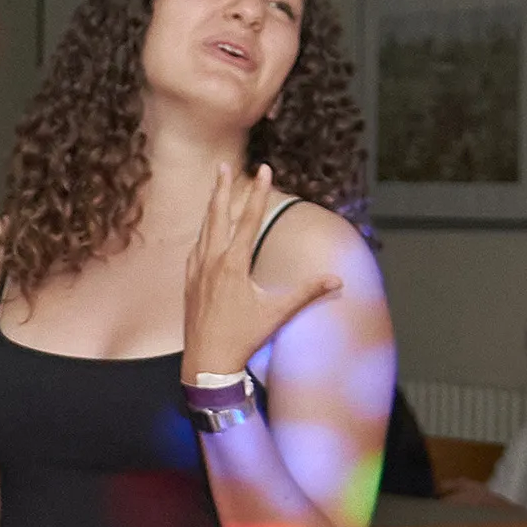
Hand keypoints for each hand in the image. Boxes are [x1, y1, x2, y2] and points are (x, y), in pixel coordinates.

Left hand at [183, 166, 343, 380]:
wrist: (205, 361)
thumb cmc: (243, 337)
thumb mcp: (277, 313)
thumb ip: (307, 293)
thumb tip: (337, 280)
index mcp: (233, 264)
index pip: (249, 219)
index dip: (258, 193)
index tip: (264, 170)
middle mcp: (212, 261)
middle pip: (217, 215)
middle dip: (222, 188)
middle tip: (223, 166)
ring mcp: (197, 270)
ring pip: (204, 229)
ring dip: (211, 208)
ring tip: (215, 190)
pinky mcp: (189, 281)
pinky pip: (196, 248)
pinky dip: (203, 233)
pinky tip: (206, 231)